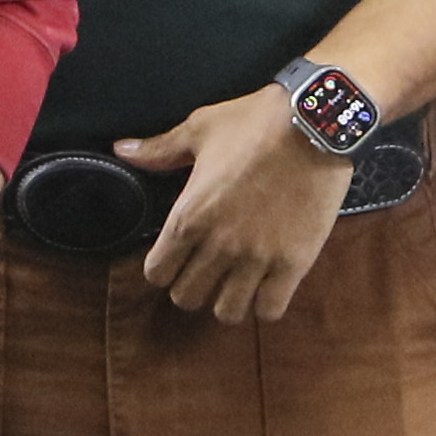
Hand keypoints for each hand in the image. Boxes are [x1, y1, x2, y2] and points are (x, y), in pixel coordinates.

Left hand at [117, 87, 355, 323]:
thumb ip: (160, 149)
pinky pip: (270, 310)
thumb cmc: (254, 122)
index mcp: (189, 215)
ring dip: (229, 299)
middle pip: (187, 298)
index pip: (157, 273)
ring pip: (227, 313)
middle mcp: (217, 245)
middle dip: (193, 287)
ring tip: (239, 282)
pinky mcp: (293, 263)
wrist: (315, 123)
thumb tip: (121, 151)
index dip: (164, 268)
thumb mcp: (200, 129)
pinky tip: (270, 285)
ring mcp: (256, 258)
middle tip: (208, 271)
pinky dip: (266, 304)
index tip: (178, 258)